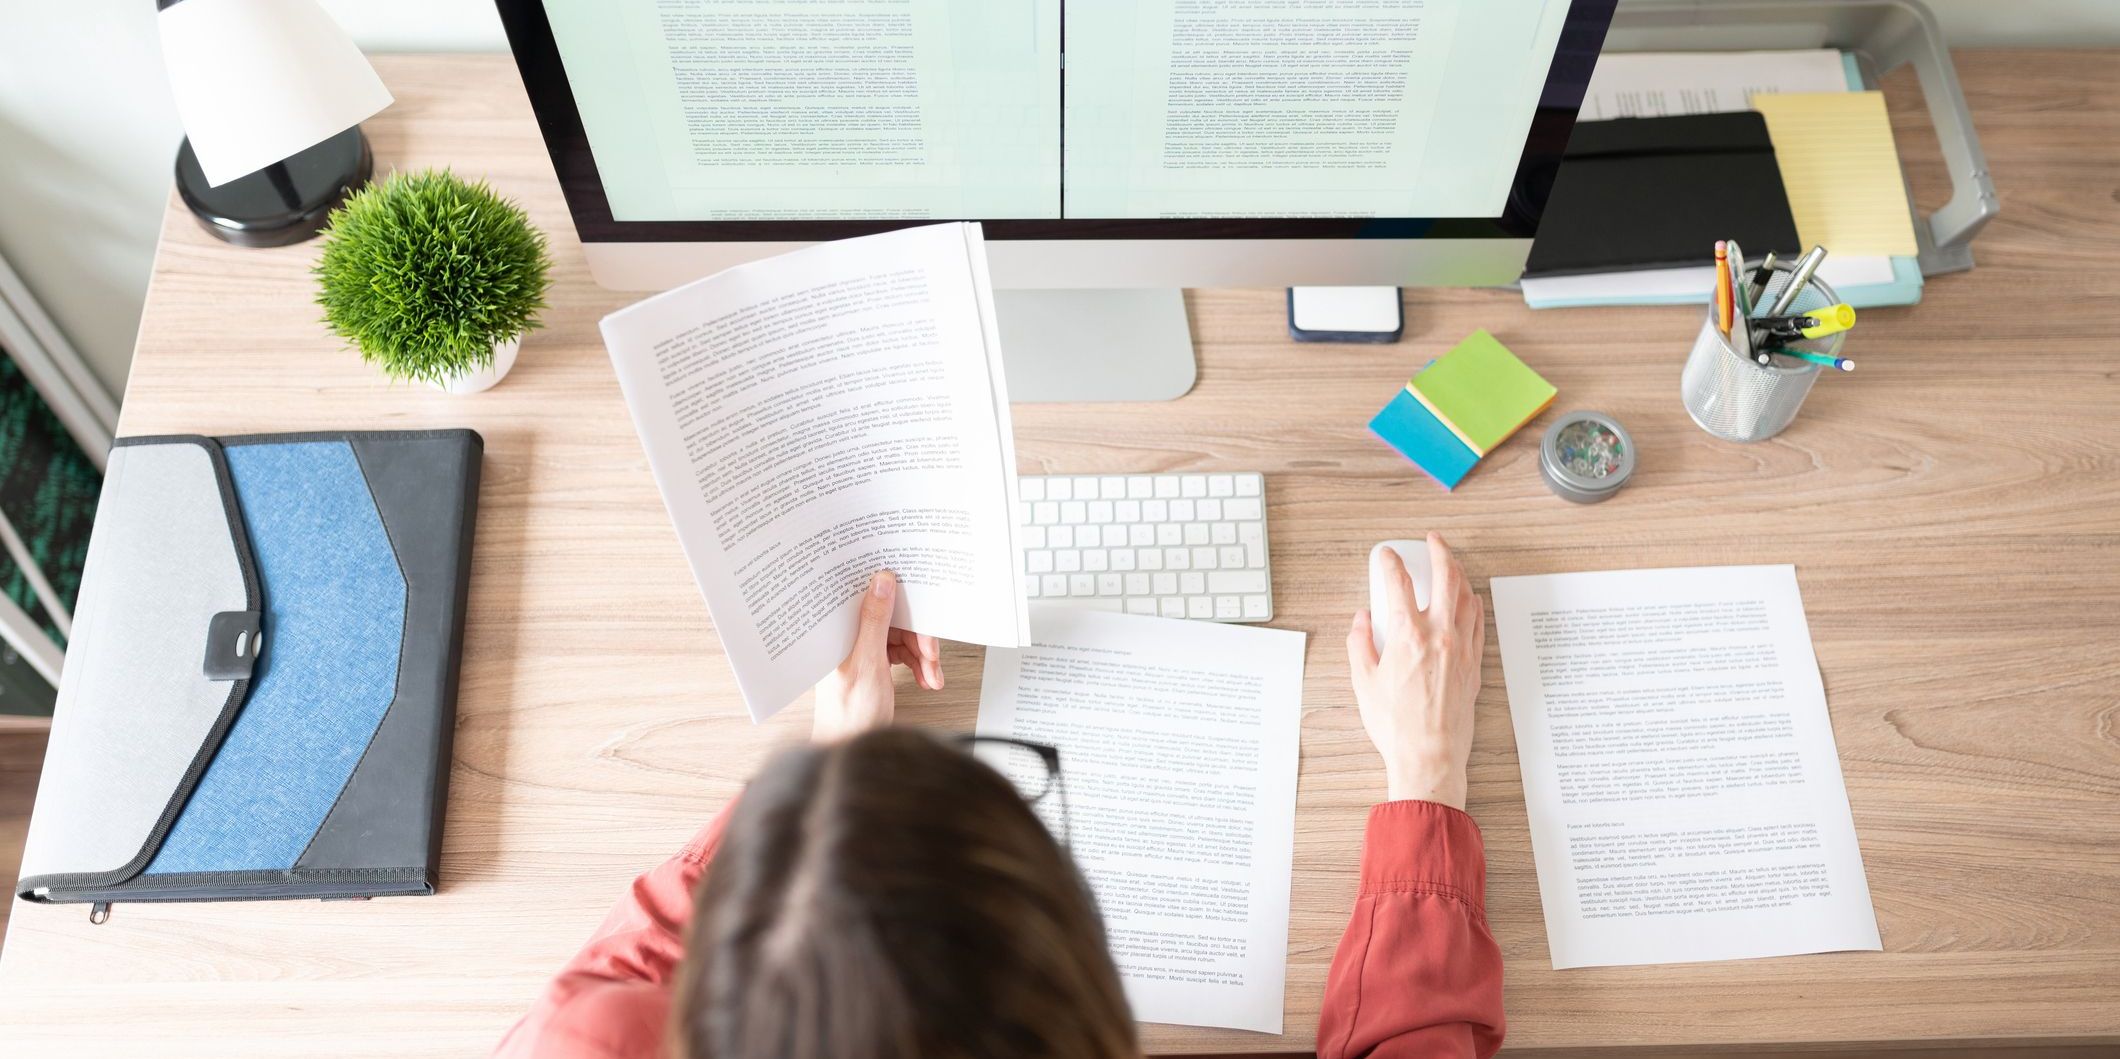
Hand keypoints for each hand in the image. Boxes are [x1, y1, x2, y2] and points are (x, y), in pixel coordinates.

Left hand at [812, 571, 943, 741]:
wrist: (852, 748)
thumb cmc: (849, 716)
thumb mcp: (867, 663)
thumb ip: (874, 621)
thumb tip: (882, 582)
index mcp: (837, 631)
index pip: (867, 598)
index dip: (893, 595)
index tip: (917, 598)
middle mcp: (847, 637)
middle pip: (891, 619)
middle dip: (917, 637)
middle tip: (930, 652)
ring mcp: (861, 651)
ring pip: (901, 637)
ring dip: (922, 654)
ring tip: (931, 673)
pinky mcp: (873, 663)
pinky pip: (902, 653)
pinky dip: (918, 665)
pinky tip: (926, 677)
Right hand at [1345, 533, 1485, 808]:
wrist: (1429, 755)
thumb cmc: (1395, 724)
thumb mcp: (1362, 681)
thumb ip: (1359, 642)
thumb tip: (1361, 619)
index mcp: (1407, 635)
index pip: (1398, 583)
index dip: (1390, 561)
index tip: (1386, 554)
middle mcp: (1439, 635)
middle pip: (1446, 576)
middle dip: (1439, 551)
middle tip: (1433, 540)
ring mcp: (1461, 648)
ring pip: (1467, 596)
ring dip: (1459, 573)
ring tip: (1451, 564)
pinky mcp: (1474, 664)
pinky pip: (1478, 622)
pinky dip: (1473, 603)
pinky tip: (1469, 600)